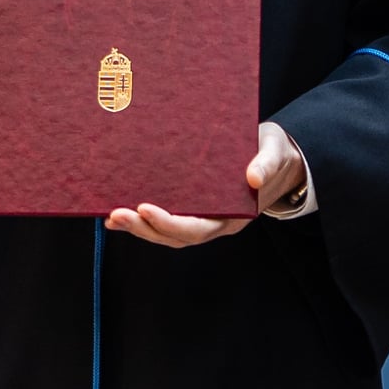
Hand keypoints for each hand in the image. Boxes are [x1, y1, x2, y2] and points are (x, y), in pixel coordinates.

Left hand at [106, 122, 305, 248]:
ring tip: (112, 216)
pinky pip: (164, 220)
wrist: (276, 159)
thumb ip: (267, 163)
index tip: (146, 208)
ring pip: (166, 233)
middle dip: (145, 228)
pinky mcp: (192, 208)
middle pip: (175, 236)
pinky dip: (141, 220)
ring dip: (138, 227)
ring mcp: (202, 218)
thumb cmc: (274, 154)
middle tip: (117, 214)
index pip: (198, 228)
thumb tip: (253, 176)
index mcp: (234, 216)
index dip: (171, 223)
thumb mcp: (275, 153)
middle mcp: (215, 223)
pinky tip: (117, 214)